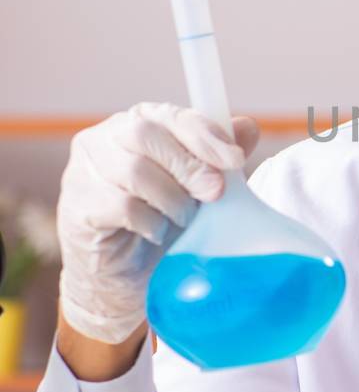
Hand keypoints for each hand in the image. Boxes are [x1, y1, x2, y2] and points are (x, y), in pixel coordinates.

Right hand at [57, 102, 259, 344]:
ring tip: (186, 218)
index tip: (235, 158)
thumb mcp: (197, 189)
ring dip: (172, 198)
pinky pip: (122, 206)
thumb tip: (247, 128)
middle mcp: (105, 139)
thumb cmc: (160, 221)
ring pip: (134, 170)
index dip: (205, 134)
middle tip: (215, 192)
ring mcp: (84, 171)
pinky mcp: (79, 206)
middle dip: (189, 165)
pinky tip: (160, 232)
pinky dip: (151, 221)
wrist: (124, 276)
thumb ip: (218, 157)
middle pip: (146, 134)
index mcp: (138, 123)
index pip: (171, 115)